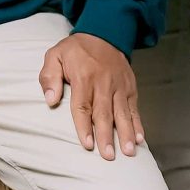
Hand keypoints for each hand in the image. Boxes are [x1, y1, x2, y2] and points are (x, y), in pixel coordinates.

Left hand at [39, 32, 144, 159]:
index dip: (84, 126)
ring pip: (122, 113)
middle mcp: (104, 82)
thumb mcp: (55, 55)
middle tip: (108, 156)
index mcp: (84, 76)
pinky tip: (139, 138)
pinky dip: (137, 123)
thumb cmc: (76, 50)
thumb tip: (50, 100)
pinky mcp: (130, 87)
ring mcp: (119, 85)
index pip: (83, 106)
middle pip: (104, 113)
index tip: (87, 144)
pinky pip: (134, 108)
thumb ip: (49, 76)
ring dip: (125, 133)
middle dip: (106, 136)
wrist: (105, 33)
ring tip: (128, 152)